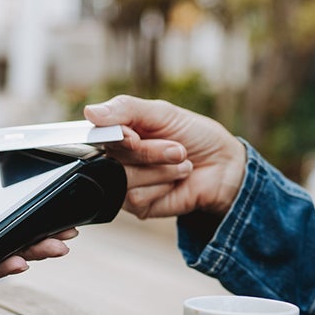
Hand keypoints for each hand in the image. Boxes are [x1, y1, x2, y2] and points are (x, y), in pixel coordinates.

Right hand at [84, 95, 246, 218]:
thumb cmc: (194, 135)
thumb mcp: (163, 113)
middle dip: (149, 152)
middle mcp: (115, 158)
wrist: (223, 165)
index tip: (133, 136)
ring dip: (160, 170)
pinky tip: (175, 183)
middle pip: (112, 157)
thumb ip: (126, 109)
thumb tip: (90, 112)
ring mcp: (124, 182)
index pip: (98, 133)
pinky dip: (160, 187)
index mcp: (117, 131)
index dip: (115, 137)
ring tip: (182, 163)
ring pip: (123, 179)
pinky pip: (134, 197)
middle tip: (178, 148)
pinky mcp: (136, 205)